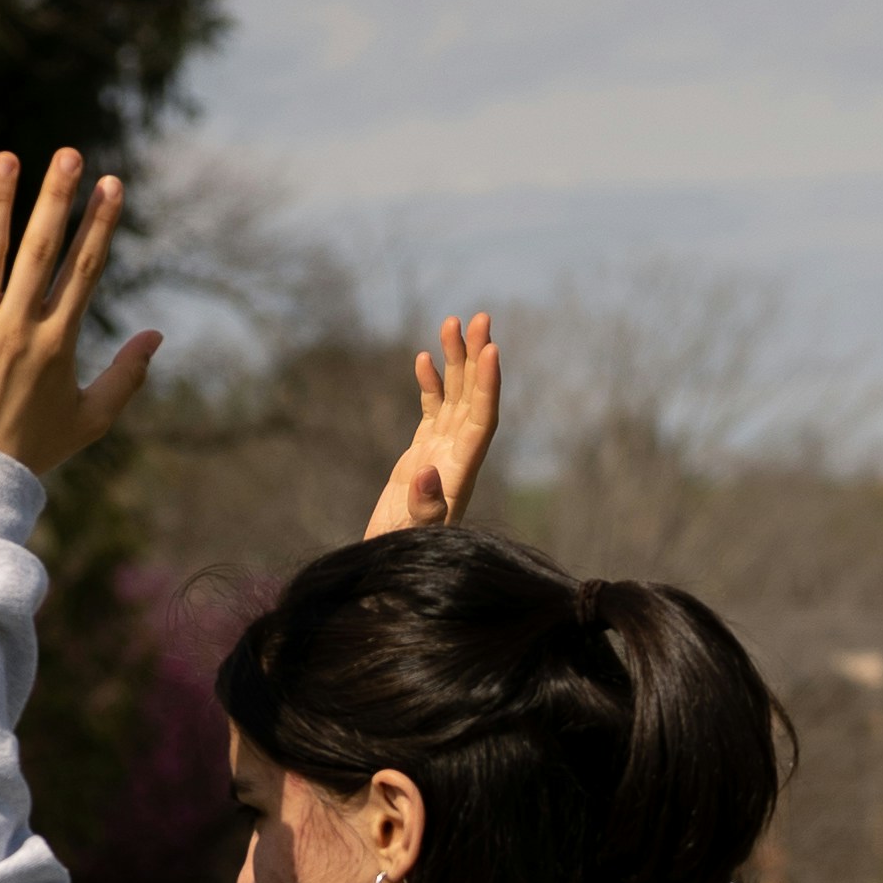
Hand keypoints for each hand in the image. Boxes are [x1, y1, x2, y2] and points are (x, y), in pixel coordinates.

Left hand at [0, 150, 158, 477]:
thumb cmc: (30, 449)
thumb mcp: (90, 420)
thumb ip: (126, 377)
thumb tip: (157, 336)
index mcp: (56, 343)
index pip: (82, 271)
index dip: (99, 224)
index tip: (112, 184)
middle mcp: (16, 328)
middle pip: (41, 251)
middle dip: (57, 199)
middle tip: (69, 154)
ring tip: (7, 158)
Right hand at [364, 309, 500, 534]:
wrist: (390, 565)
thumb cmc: (402, 554)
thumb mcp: (412, 533)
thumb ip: (425, 505)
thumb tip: (428, 473)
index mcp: (462, 471)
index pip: (483, 419)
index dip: (488, 385)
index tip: (492, 349)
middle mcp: (458, 457)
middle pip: (474, 398)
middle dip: (477, 357)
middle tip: (480, 317)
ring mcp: (442, 452)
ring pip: (455, 397)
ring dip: (456, 361)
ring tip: (453, 322)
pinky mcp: (423, 453)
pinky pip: (433, 410)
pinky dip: (431, 384)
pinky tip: (424, 359)